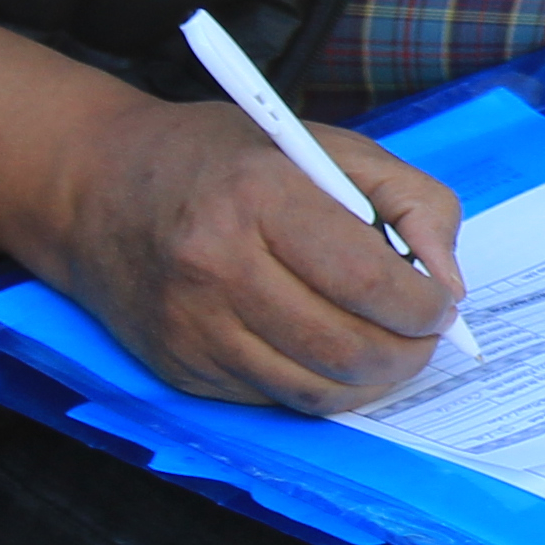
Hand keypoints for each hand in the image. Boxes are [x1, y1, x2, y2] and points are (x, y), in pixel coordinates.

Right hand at [32, 99, 467, 412]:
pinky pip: (270, 397)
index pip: (366, 281)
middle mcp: (216, 265)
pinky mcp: (177, 366)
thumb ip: (410, 201)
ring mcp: (191, 325)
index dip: (423, 307)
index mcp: (259, 195)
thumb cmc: (225, 158)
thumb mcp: (328, 146)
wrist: (97, 187)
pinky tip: (327, 355)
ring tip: (388, 353)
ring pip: (311, 389)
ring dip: (369, 384)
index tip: (442, 306)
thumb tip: (447, 282)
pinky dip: (316, 386)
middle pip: (344, 348)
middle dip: (406, 355)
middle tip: (424, 340)